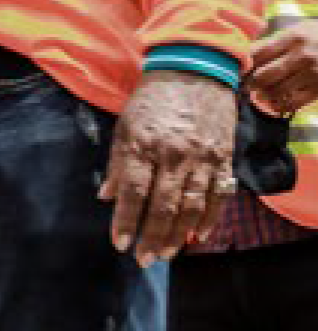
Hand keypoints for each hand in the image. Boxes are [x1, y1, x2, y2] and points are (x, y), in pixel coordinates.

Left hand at [100, 71, 236, 262]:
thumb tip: (106, 199)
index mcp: (145, 147)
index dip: (126, 223)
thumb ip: (117, 165)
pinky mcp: (224, 157)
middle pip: (164, 206)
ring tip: (167, 254)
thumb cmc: (152, 101)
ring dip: (179, 235)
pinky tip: (199, 236)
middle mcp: (175, 155)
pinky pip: (219, 195)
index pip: (134, 194)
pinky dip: (210, 219)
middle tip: (144, 260)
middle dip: (153, 237)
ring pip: (192, 206)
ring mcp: (203, 157)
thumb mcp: (124, 128)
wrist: (195, 70)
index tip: (121, 245)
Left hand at [248, 19, 317, 115]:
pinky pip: (293, 103)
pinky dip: (281, 106)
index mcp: (294, 36)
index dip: (245, 65)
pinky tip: (278, 103)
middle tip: (250, 86)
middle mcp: (303, 54)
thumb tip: (245, 55)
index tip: (242, 71)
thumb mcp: (301, 29)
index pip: (257, 54)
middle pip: (262, 76)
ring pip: (275, 91)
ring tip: (264, 94)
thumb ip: (276, 40)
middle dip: (253, 83)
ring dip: (266, 95)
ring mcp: (313, 72)